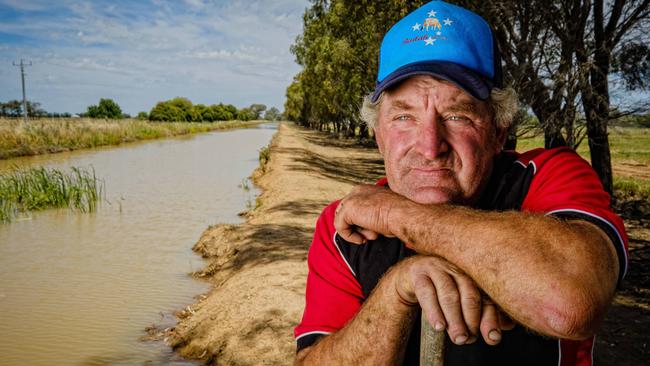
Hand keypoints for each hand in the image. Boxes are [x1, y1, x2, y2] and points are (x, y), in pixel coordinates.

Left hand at [334, 184, 409, 243]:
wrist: (404, 215)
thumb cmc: (399, 216)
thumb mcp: (383, 214)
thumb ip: (371, 216)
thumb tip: (366, 228)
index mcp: (366, 190)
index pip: (354, 208)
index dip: (360, 223)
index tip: (373, 232)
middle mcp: (357, 191)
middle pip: (346, 214)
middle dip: (357, 227)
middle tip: (372, 235)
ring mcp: (351, 198)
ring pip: (343, 221)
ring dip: (357, 232)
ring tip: (372, 235)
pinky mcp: (347, 209)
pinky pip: (340, 226)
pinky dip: (349, 237)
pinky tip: (362, 239)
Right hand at [394, 255, 513, 345]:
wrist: (409, 276)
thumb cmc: (439, 292)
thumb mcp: (459, 304)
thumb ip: (479, 316)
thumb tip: (495, 335)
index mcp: (473, 276)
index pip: (486, 297)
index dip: (491, 318)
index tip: (492, 338)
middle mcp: (458, 270)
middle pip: (470, 294)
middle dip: (471, 320)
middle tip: (468, 340)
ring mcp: (438, 269)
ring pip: (449, 294)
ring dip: (455, 318)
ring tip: (458, 338)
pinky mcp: (418, 273)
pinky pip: (426, 292)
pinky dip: (434, 311)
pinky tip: (439, 326)